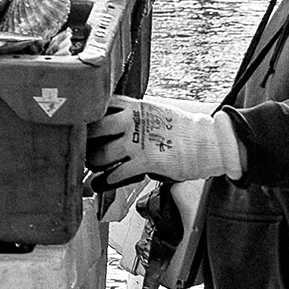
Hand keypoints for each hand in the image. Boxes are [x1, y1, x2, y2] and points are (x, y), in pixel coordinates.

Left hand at [91, 94, 238, 189]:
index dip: (88, 117)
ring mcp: (137, 141)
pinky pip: (116, 174)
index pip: (100, 105)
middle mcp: (132, 121)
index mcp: (134, 106)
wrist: (206, 142)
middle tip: (85, 149)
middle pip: (94, 129)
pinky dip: (106, 181)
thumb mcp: (153, 111)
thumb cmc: (181, 129)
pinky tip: (103, 183)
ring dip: (95, 164)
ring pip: (101, 154)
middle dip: (86, 142)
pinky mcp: (145, 161)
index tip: (82, 125)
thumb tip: (112, 124)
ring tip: (95, 167)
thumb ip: (132, 115)